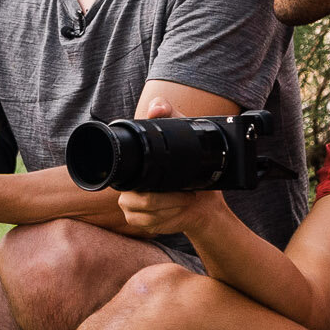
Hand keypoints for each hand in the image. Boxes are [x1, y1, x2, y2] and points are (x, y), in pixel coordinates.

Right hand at [116, 96, 226, 239]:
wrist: (203, 204)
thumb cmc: (192, 175)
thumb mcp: (186, 140)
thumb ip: (171, 116)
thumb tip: (155, 107)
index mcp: (134, 166)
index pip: (126, 166)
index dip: (148, 173)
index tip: (172, 179)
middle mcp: (127, 186)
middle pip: (139, 193)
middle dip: (169, 195)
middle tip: (187, 192)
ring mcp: (130, 205)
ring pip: (146, 206)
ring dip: (172, 205)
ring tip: (185, 200)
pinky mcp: (137, 221)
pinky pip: (148, 221)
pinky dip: (168, 216)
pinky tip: (178, 211)